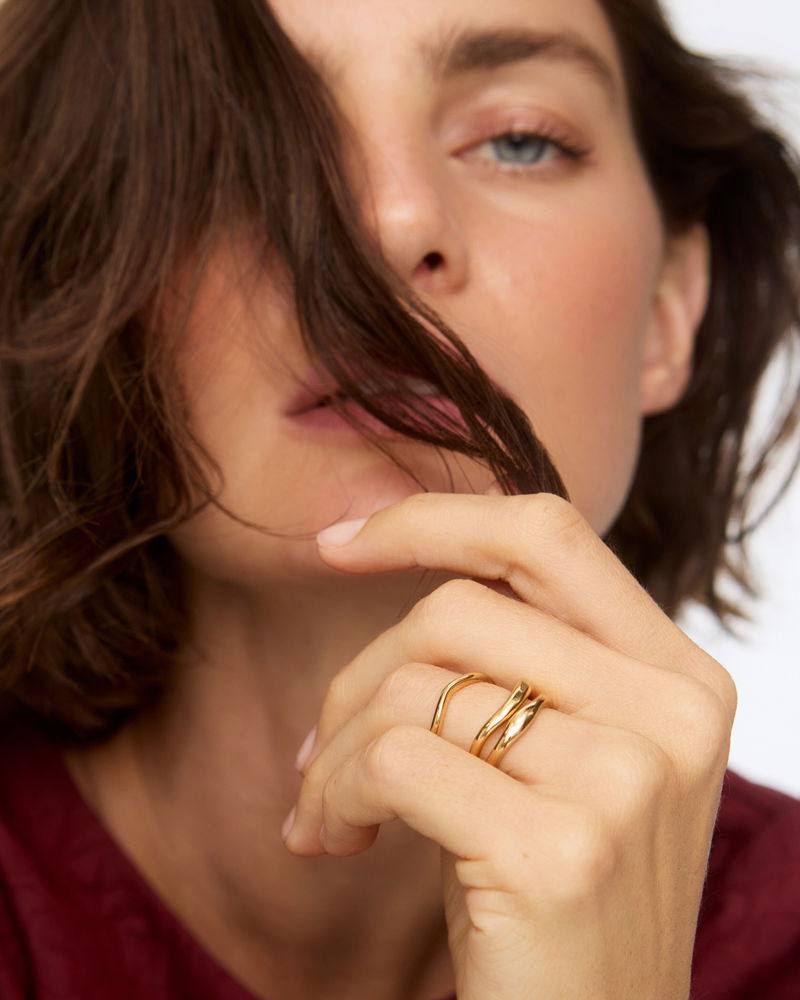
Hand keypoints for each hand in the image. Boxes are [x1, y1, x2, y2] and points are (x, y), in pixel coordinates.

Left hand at [282, 493, 735, 999]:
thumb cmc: (556, 897)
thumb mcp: (568, 757)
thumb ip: (521, 655)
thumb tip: (380, 540)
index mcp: (680, 676)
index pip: (545, 532)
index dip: (431, 519)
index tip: (335, 540)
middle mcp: (671, 714)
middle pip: (457, 608)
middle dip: (357, 672)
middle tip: (319, 748)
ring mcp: (624, 780)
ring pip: (414, 683)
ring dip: (333, 747)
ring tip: (324, 807)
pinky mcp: (557, 850)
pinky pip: (393, 755)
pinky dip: (333, 791)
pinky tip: (332, 841)